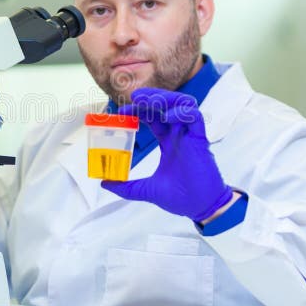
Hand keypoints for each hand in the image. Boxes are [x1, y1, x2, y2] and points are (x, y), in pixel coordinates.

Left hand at [102, 87, 233, 222]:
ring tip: (150, 101)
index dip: (137, 111)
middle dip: (150, 98)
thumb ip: (126, 187)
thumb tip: (104, 183)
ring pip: (182, 104)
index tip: (121, 113)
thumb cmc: (181, 197)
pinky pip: (195, 117)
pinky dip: (182, 112)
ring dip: (166, 99)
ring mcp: (190, 135)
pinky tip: (168, 117)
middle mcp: (178, 135)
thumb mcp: (146, 190)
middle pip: (166, 106)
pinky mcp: (200, 140)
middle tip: (134, 97)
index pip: (152, 117)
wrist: (201, 208)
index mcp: (168, 142)